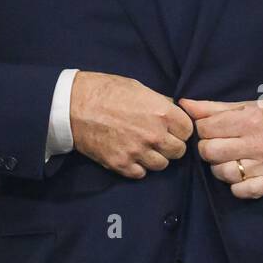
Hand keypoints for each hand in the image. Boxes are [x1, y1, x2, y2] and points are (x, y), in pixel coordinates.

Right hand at [70, 72, 193, 178]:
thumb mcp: (140, 89)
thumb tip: (176, 111)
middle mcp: (153, 135)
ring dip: (156, 158)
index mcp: (162, 113)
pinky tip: (132, 155)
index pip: (188, 131)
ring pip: (161, 165)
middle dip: (171, 145)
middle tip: (160, 140)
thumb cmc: (107, 91)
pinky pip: (141, 174)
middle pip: (178, 151)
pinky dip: (138, 167)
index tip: (173, 129)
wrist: (73, 105)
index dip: (181, 130)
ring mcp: (137, 151)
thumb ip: (161, 103)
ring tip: (145, 148)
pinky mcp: (120, 164)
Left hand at [183, 98, 262, 200]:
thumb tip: (184, 104)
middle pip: (210, 152)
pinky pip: (242, 191)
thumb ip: (214, 108)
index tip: (211, 130)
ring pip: (223, 173)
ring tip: (229, 160)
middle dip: (208, 149)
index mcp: (250, 120)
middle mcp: (257, 143)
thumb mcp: (249, 105)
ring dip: (220, 168)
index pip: (206, 129)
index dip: (203, 130)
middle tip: (218, 146)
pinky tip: (241, 176)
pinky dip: (237, 186)